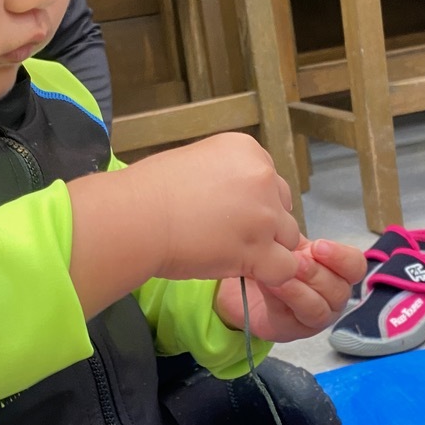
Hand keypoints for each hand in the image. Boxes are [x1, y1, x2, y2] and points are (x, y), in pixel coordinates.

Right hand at [131, 132, 301, 286]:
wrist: (136, 216)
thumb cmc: (148, 190)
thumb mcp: (194, 162)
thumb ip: (223, 176)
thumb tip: (231, 199)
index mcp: (246, 150)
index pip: (270, 181)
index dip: (253, 203)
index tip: (227, 213)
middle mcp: (262, 176)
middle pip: (283, 207)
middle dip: (264, 224)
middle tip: (230, 236)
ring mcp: (264, 213)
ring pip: (288, 238)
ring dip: (267, 249)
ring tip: (233, 255)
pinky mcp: (259, 249)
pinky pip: (285, 267)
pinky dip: (270, 274)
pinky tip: (246, 272)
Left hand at [215, 237, 364, 341]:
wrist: (242, 285)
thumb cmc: (270, 261)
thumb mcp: (283, 243)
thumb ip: (292, 234)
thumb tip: (287, 215)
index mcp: (337, 271)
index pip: (355, 266)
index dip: (341, 257)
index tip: (318, 245)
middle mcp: (332, 296)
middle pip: (340, 289)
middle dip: (317, 273)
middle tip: (296, 259)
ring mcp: (316, 316)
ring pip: (320, 307)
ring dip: (301, 289)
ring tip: (282, 274)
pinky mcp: (294, 329)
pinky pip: (296, 317)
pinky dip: (286, 300)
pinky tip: (271, 285)